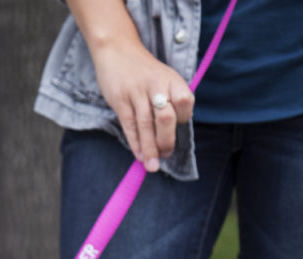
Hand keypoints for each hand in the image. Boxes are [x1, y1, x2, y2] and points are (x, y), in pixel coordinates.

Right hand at [90, 39, 194, 171]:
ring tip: (152, 166)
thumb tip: (170, 136)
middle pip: (166, 117)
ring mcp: (136, 92)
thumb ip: (171, 100)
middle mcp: (156, 85)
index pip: (185, 102)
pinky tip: (139, 155)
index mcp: (171, 79)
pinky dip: (135, 143)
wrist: (117, 49)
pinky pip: (129, 125)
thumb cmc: (144, 70)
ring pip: (145, 125)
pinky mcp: (120, 98)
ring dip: (150, 149)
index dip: (183, 119)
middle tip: (165, 156)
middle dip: (166, 141)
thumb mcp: (164, 77)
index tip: (176, 128)